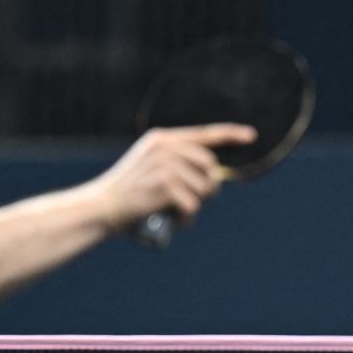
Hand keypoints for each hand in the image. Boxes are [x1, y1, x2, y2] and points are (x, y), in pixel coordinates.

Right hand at [96, 123, 255, 230]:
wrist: (101, 206)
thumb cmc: (129, 192)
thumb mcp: (151, 166)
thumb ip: (179, 163)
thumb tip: (215, 176)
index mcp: (163, 139)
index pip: (204, 134)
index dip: (230, 134)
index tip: (251, 136)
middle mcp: (166, 147)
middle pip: (210, 167)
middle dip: (206, 187)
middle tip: (186, 201)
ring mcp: (167, 165)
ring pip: (204, 188)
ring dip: (194, 205)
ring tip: (172, 210)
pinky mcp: (167, 185)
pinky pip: (193, 205)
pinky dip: (186, 218)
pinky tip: (172, 219)